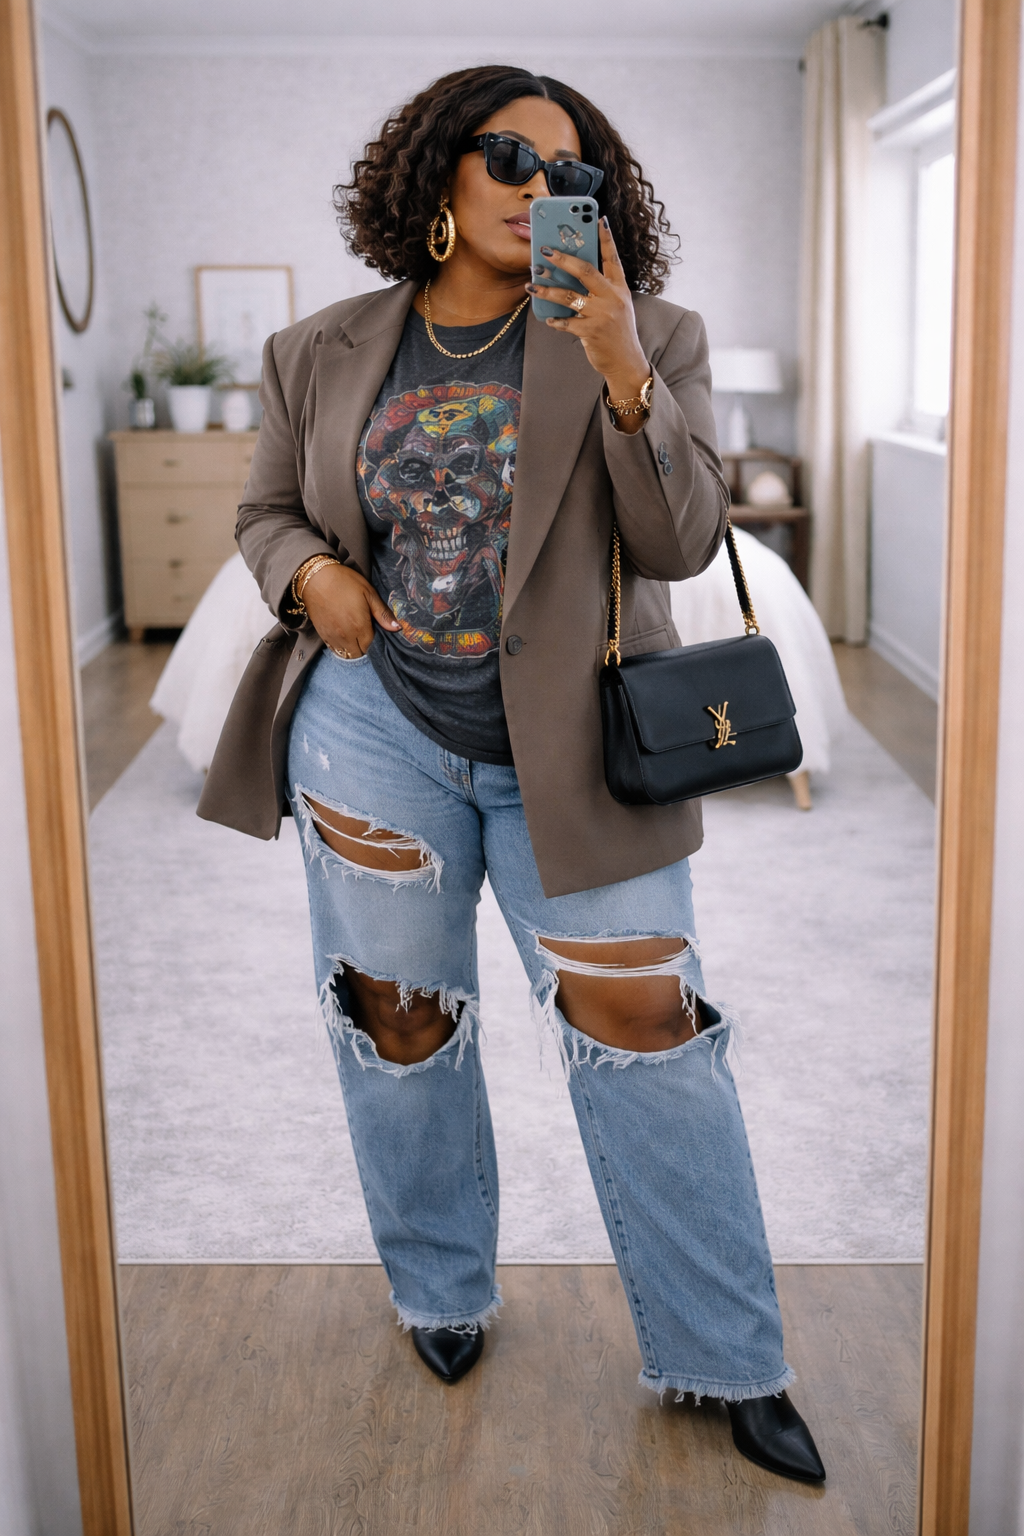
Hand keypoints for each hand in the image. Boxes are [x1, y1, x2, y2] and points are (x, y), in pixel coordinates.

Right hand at [301, 562, 398, 656]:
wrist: (315, 578)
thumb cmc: (345, 582)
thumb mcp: (369, 593)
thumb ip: (383, 613)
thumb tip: (397, 628)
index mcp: (360, 626)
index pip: (372, 646)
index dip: (375, 642)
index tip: (375, 632)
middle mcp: (346, 636)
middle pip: (359, 654)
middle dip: (365, 647)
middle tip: (366, 634)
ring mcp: (333, 637)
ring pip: (347, 654)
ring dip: (353, 649)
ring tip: (355, 636)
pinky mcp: (322, 635)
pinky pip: (334, 649)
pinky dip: (341, 647)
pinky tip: (343, 636)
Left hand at [526, 217, 649, 429]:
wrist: (626, 362)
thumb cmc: (617, 331)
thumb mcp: (617, 305)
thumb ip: (602, 289)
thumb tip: (575, 272)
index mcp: (619, 288)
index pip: (612, 257)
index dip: (605, 238)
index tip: (597, 218)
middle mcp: (612, 298)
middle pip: (585, 271)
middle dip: (563, 259)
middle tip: (544, 251)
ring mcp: (602, 314)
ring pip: (569, 296)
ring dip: (547, 289)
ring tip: (531, 283)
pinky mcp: (591, 332)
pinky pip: (566, 322)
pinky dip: (555, 320)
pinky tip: (547, 318)